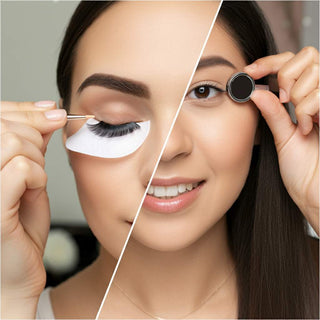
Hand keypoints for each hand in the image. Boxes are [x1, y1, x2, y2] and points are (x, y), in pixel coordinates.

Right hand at [1, 101, 66, 317]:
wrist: (16, 273)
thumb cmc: (20, 229)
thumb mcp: (29, 180)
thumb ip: (32, 149)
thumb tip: (47, 115)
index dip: (27, 110)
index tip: (54, 111)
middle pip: (5, 126)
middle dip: (36, 134)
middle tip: (44, 154)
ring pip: (12, 142)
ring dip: (37, 158)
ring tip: (35, 180)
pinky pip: (20, 169)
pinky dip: (37, 176)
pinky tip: (33, 191)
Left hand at [244, 47, 318, 235]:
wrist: (316, 194)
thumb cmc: (303, 171)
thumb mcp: (283, 137)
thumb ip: (273, 113)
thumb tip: (254, 91)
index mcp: (307, 101)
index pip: (293, 62)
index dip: (270, 62)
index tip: (249, 71)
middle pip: (308, 56)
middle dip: (286, 75)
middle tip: (282, 100)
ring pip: (316, 72)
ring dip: (299, 96)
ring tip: (300, 121)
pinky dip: (309, 109)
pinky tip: (309, 128)